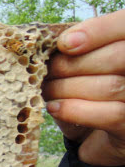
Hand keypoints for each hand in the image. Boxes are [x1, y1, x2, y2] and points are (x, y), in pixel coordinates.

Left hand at [43, 9, 124, 166]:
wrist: (94, 135)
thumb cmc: (88, 90)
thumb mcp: (83, 64)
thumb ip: (81, 47)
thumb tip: (65, 40)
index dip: (98, 31)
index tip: (65, 43)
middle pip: (118, 57)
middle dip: (74, 64)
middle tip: (48, 72)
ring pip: (111, 86)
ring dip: (69, 88)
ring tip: (48, 90)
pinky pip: (111, 115)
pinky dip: (75, 110)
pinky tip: (54, 107)